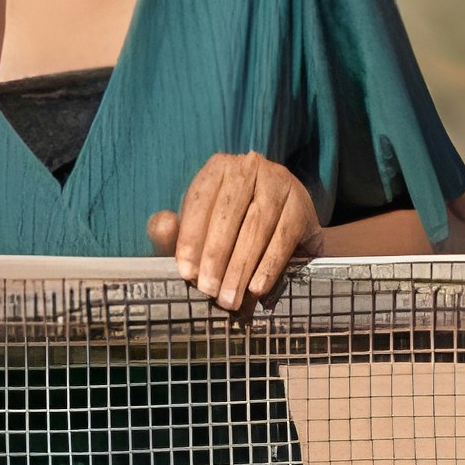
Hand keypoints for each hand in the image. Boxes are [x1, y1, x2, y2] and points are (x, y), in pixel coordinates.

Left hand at [154, 150, 320, 305]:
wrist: (284, 229)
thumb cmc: (229, 229)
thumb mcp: (197, 229)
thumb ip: (172, 231)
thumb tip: (163, 224)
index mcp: (219, 167)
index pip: (200, 201)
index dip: (190, 238)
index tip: (186, 272)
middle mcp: (250, 166)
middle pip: (228, 214)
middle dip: (216, 257)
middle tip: (208, 291)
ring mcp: (280, 181)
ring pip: (256, 227)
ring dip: (240, 267)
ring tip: (229, 297)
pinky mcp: (302, 204)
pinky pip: (283, 238)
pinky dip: (268, 266)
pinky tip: (256, 288)